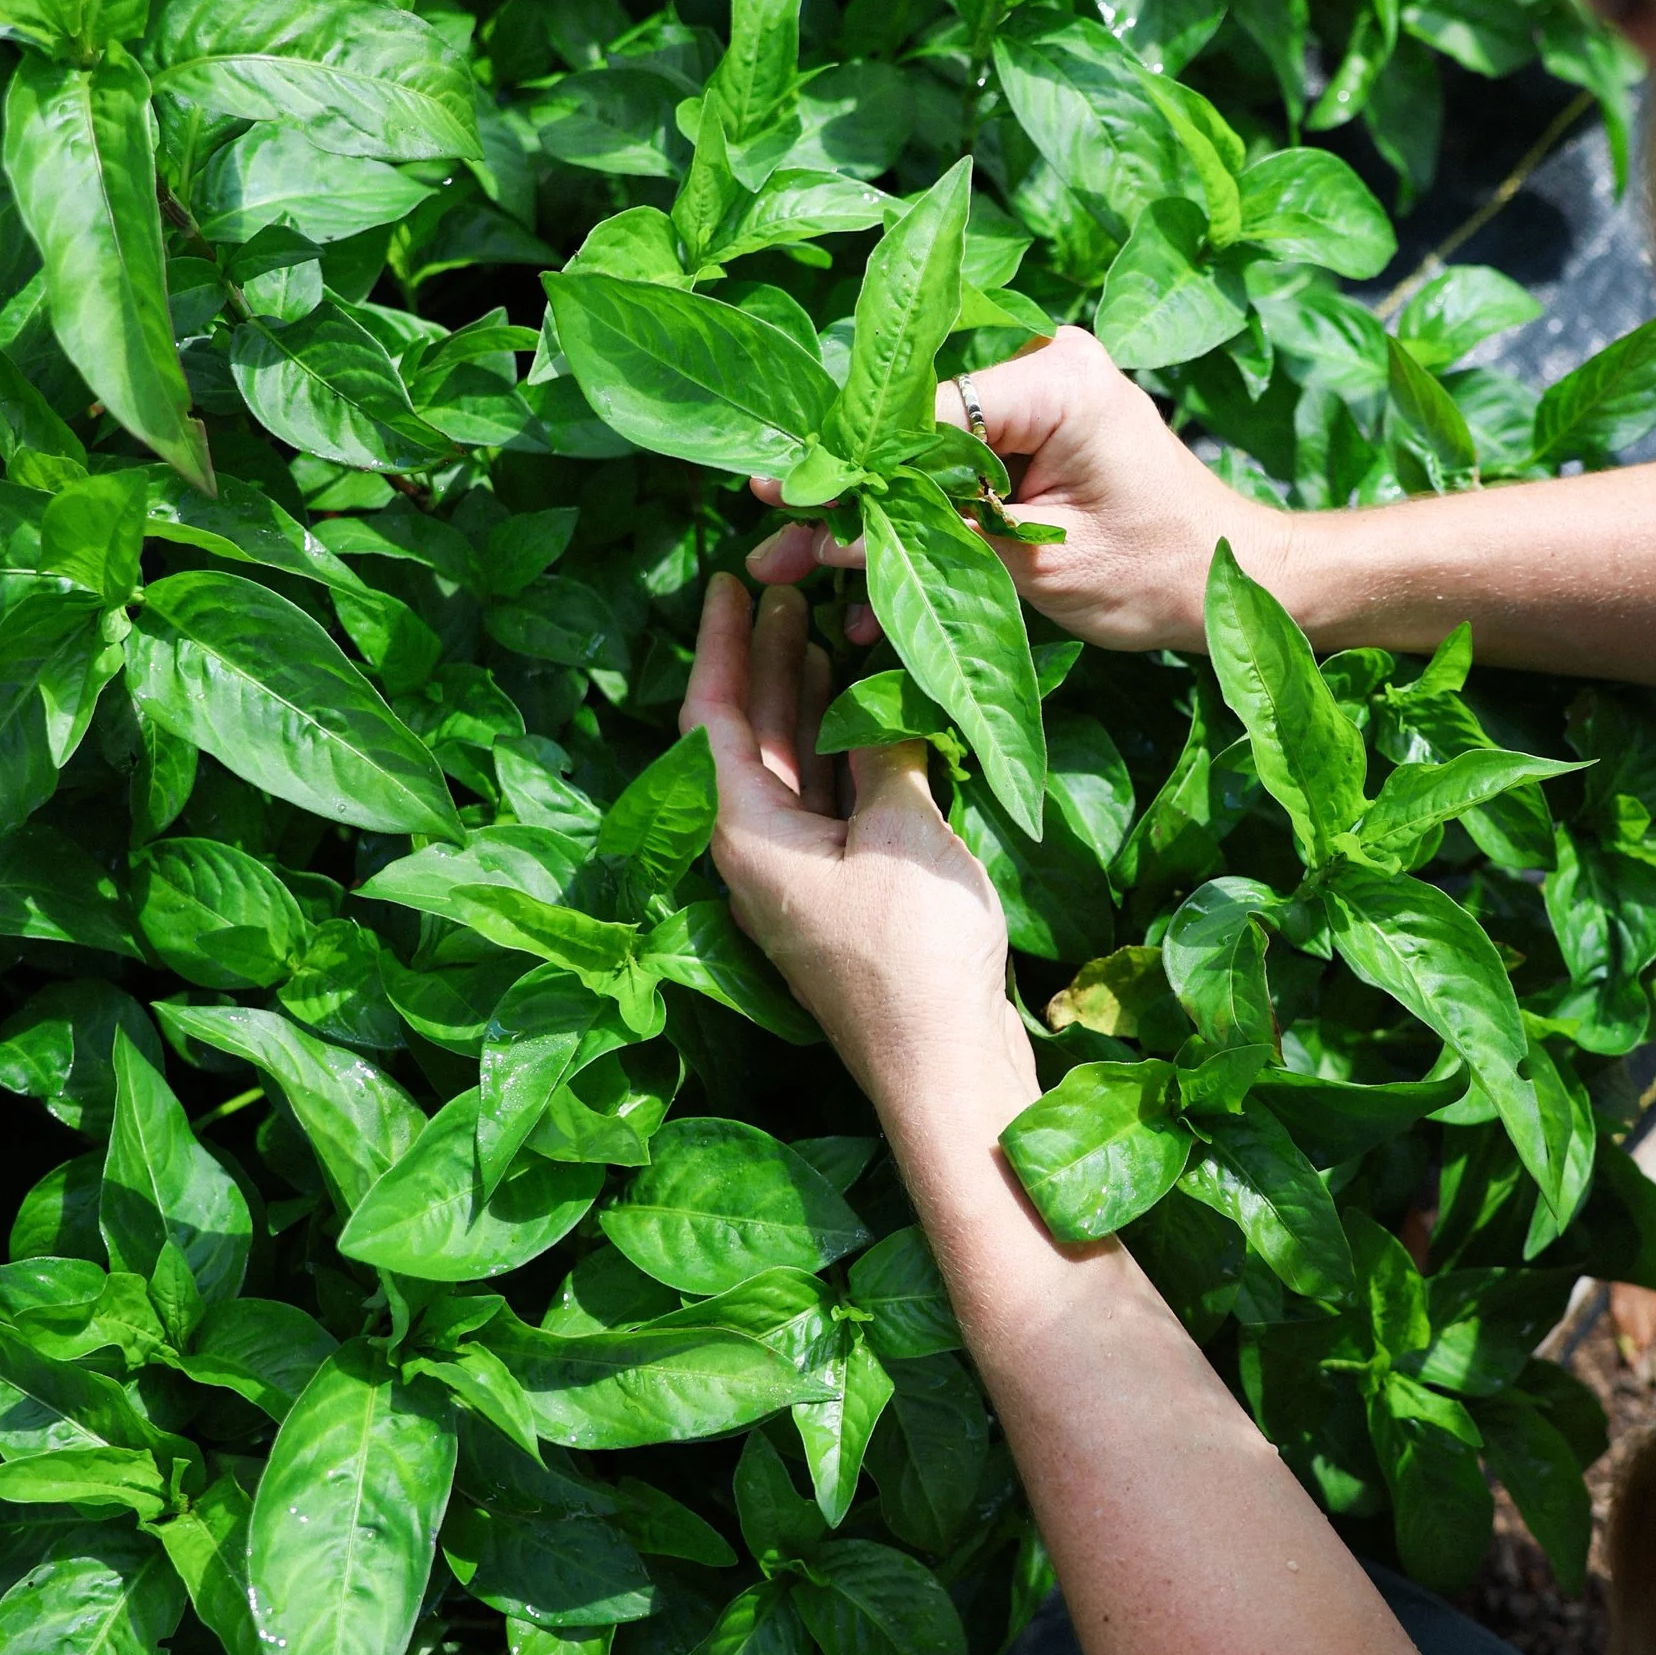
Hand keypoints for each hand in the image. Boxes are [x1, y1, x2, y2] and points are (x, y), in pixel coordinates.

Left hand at [679, 573, 1034, 1135]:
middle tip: (784, 589)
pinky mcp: (845, 896)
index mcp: (745, 835)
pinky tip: (866, 713)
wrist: (946, 1072)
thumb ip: (885, 752)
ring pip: (790, 769)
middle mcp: (759, 854)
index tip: (729, 582)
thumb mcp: (903, 833)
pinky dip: (841, 751)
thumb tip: (880, 698)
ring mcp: (802, 878)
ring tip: (823, 632)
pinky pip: (828, 802)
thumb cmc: (915, 960)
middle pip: (746, 739)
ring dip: (803, 701)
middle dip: (762, 661)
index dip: (718, 644)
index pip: (709, 719)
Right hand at [743, 324, 1289, 651]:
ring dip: (871, 515)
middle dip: (846, 493)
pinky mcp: (1033, 427)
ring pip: (924, 451)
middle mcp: (1044, 363)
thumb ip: (934, 541)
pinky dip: (920, 518)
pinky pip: (955, 466)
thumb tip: (828, 537)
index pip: (922, 410)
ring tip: (794, 568)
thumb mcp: (1037, 570)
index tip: (781, 498)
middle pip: (913, 425)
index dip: (850, 463)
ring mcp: (1037, 391)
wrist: (1232, 579)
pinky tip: (868, 585)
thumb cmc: (1160, 574)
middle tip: (771, 546)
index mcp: (1056, 379)